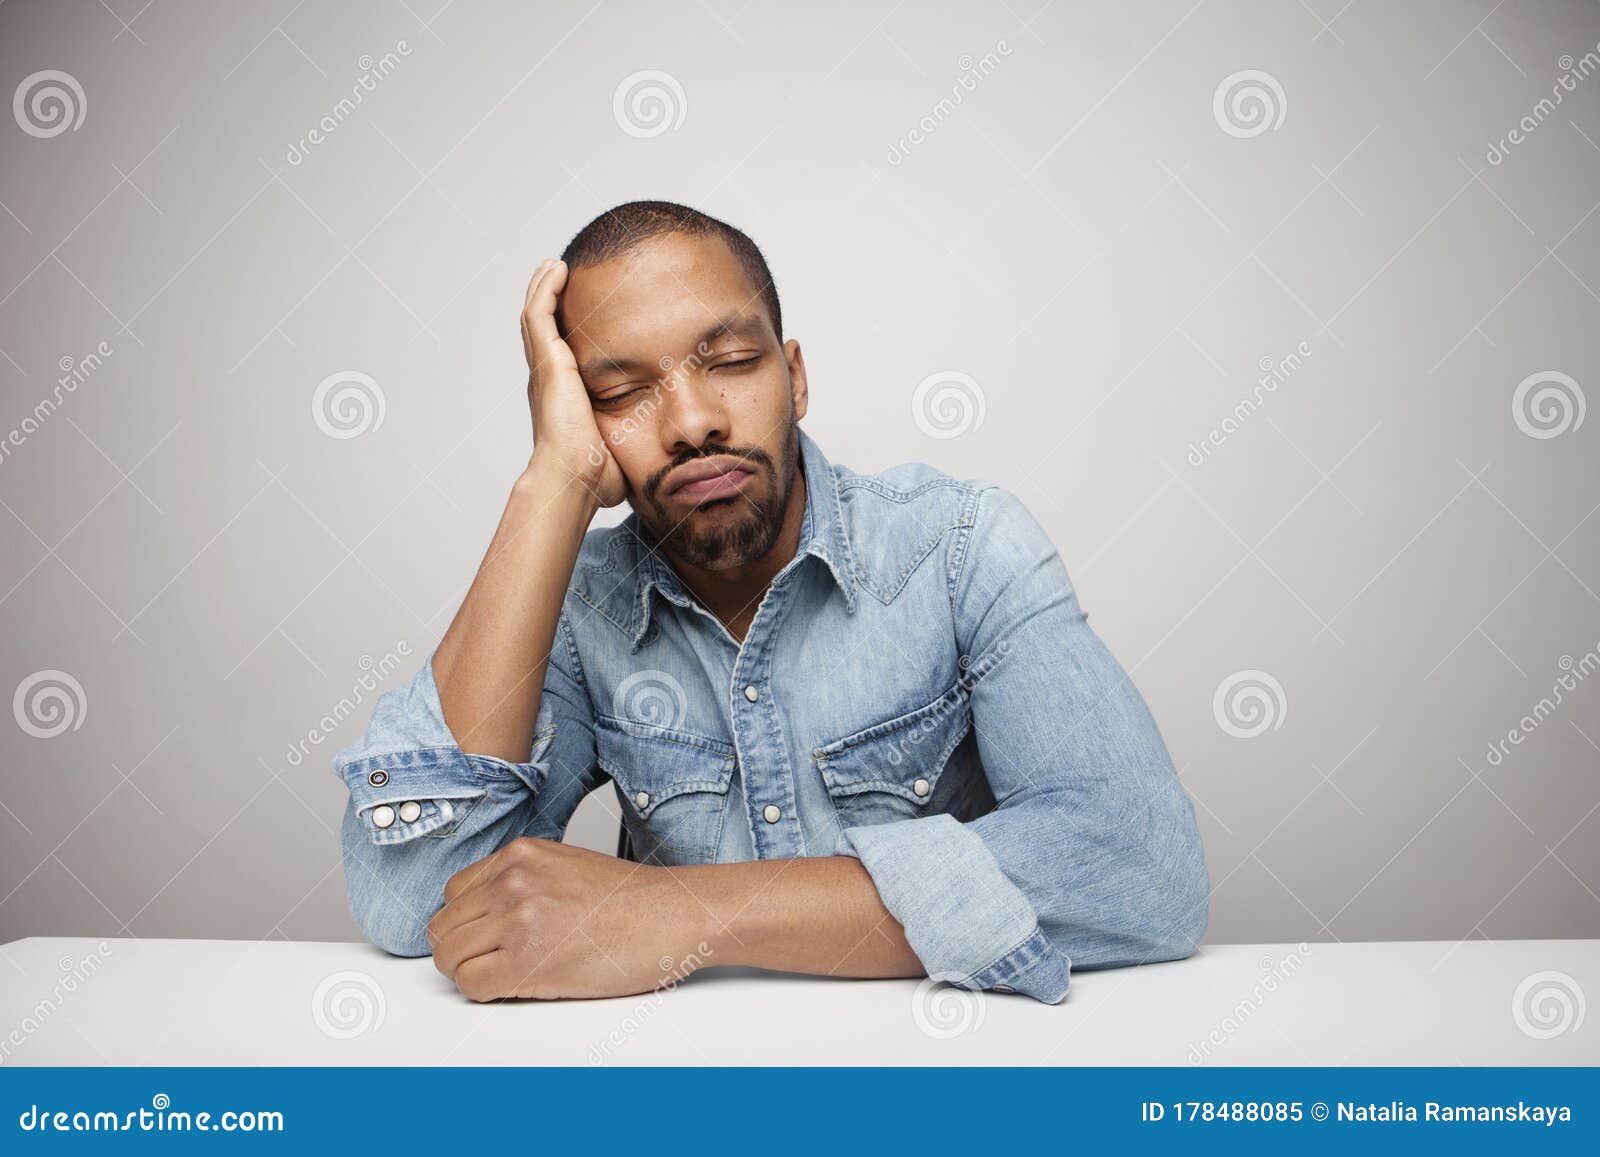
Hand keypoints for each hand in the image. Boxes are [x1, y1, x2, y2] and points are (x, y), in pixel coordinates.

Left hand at [428, 837, 709, 1000]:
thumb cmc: (632, 902)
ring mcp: (517, 918)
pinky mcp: (526, 959)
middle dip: (462, 950)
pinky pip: (471, 985)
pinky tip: (518, 987)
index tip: (486, 938)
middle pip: (444, 926)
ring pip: (449, 957)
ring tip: (507, 975)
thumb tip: (488, 916)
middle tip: (493, 963)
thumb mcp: (566, 867)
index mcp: (519, 855)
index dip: (467, 923)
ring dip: (471, 972)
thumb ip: (522, 881)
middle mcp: (511, 880)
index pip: (453, 893)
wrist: (673, 916)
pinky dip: (486, 993)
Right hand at [520, 259, 625, 506]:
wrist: (575, 479)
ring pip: (536, 316)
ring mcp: (544, 370)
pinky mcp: (547, 362)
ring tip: (556, 265)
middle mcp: (548, 381)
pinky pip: (539, 315)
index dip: (566, 334)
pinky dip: (545, 289)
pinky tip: (557, 269)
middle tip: (562, 276)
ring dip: (545, 288)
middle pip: (544, 331)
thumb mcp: (619, 451)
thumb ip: (636, 447)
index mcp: (561, 399)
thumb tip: (662, 459)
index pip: (560, 357)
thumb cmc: (596, 479)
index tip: (583, 315)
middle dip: (552, 302)